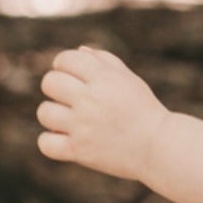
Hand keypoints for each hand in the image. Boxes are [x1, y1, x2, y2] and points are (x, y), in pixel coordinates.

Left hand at [37, 47, 168, 182]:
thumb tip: (79, 51)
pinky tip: (63, 139)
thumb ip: (105, 61)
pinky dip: (50, 141)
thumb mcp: (129, 80)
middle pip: (49, 83)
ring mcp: (83, 126)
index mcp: (103, 78)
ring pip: (44, 112)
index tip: (72, 77)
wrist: (159, 147)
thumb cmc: (144, 111)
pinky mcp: (79, 150)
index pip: (65, 59)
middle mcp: (90, 99)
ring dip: (52, 115)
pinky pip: (45, 142)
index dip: (63, 65)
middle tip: (70, 99)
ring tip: (67, 121)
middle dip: (56, 89)